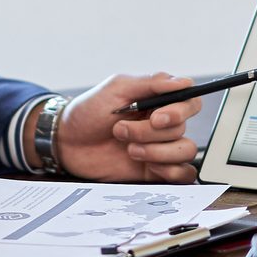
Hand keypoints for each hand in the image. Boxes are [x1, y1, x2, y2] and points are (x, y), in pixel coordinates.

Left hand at [54, 74, 202, 183]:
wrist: (66, 143)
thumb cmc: (88, 111)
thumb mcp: (115, 89)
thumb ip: (150, 84)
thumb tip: (184, 82)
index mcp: (157, 101)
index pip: (190, 102)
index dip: (179, 111)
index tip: (156, 117)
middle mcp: (162, 124)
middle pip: (182, 129)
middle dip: (149, 133)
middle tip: (120, 131)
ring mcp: (160, 147)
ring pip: (185, 151)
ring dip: (157, 152)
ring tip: (129, 149)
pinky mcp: (155, 171)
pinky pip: (183, 174)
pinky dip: (171, 171)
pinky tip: (149, 166)